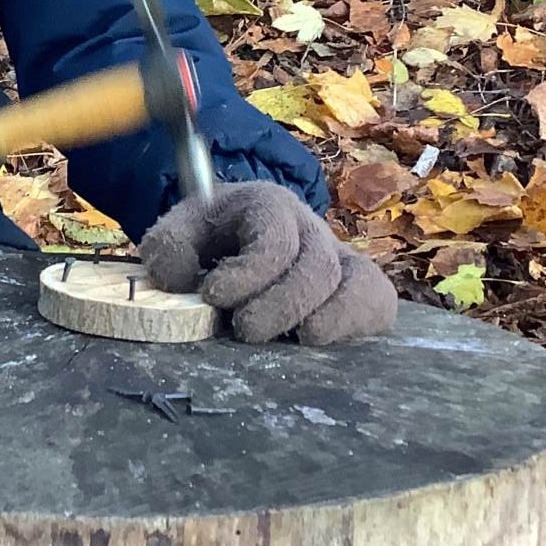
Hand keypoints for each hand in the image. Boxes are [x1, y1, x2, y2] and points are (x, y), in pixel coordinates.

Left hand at [140, 181, 396, 345]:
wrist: (238, 229)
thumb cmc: (210, 233)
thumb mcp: (179, 229)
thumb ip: (168, 247)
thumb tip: (180, 280)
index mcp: (269, 205)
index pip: (274, 240)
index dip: (249, 273)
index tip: (213, 295)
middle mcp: (311, 227)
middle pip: (315, 266)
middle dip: (280, 304)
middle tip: (244, 329)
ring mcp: (339, 255)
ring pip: (353, 282)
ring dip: (325, 317)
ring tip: (295, 340)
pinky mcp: (357, 284)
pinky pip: (376, 298)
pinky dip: (357, 320)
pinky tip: (321, 339)